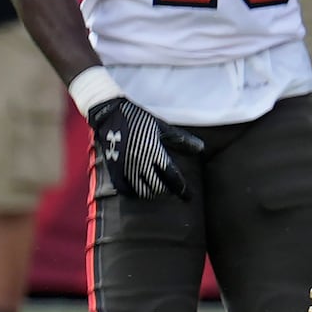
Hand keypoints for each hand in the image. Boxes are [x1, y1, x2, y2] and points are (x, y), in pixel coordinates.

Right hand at [87, 97, 203, 199]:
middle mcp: (141, 162)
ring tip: (157, 189)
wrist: (109, 113)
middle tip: (171, 190)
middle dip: (167, 192)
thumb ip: (181, 140)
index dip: (182, 190)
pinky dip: (134, 192)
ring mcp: (126, 167)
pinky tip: (139, 189)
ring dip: (152, 193)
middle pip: (158, 188)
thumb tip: (201, 148)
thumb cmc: (138, 119)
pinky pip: (125, 189)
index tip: (189, 197)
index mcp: (155, 152)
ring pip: (142, 191)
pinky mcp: (114, 169)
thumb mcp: (162, 127)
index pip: (173, 177)